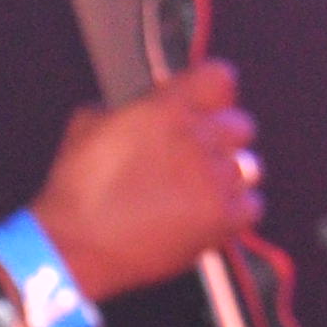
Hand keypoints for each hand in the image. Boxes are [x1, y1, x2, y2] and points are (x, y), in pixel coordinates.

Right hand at [30, 61, 260, 302]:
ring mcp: (214, 179)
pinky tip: (203, 216)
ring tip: (194, 192)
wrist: (74, 249)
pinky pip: (252, 204)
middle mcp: (197, 138)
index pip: (220, 77)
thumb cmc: (76, 189)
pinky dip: (233, 211)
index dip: (214, 92)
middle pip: (241, 125)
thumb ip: (130, 107)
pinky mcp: (223, 217)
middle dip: (221, 139)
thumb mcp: (89, 126)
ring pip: (249, 166)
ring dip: (226, 177)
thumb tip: (149, 102)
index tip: (207, 104)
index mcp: (166, 109)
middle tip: (194, 159)